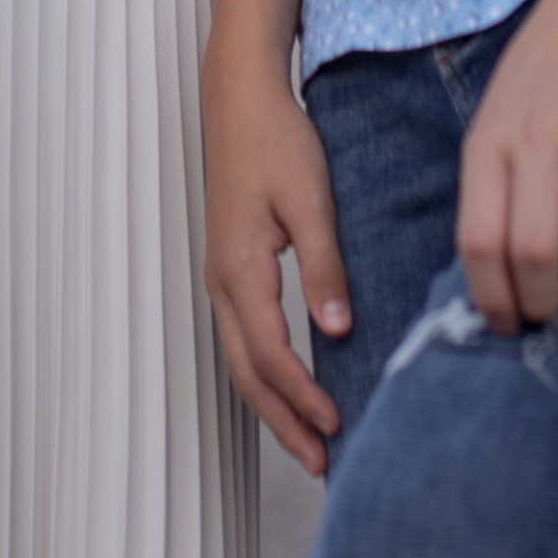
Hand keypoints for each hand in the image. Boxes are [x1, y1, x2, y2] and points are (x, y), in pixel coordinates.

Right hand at [203, 61, 351, 474]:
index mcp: (241, 268)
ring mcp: (221, 273)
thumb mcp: (310, 198)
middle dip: (282, 421)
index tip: (336, 424)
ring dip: (271, 403)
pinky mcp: (230, 264)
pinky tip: (289, 382)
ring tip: (307, 440)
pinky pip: (241, 336)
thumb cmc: (276, 139)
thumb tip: (337, 329)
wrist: (240, 95)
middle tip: (320, 463)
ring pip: (239, 359)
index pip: (271, 354)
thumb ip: (323, 264)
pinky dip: (263, 372)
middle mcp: (222, 280)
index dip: (302, 396)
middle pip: (247, 372)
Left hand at [456, 0, 557, 332]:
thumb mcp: (492, 125)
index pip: (479, 240)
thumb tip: (493, 280)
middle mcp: (535, 140)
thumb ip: (490, 192)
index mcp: (489, 143)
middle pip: (533, 250)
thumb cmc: (536, 82)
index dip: (491, 297)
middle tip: (549, 314)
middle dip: (541, 302)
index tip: (506, 324)